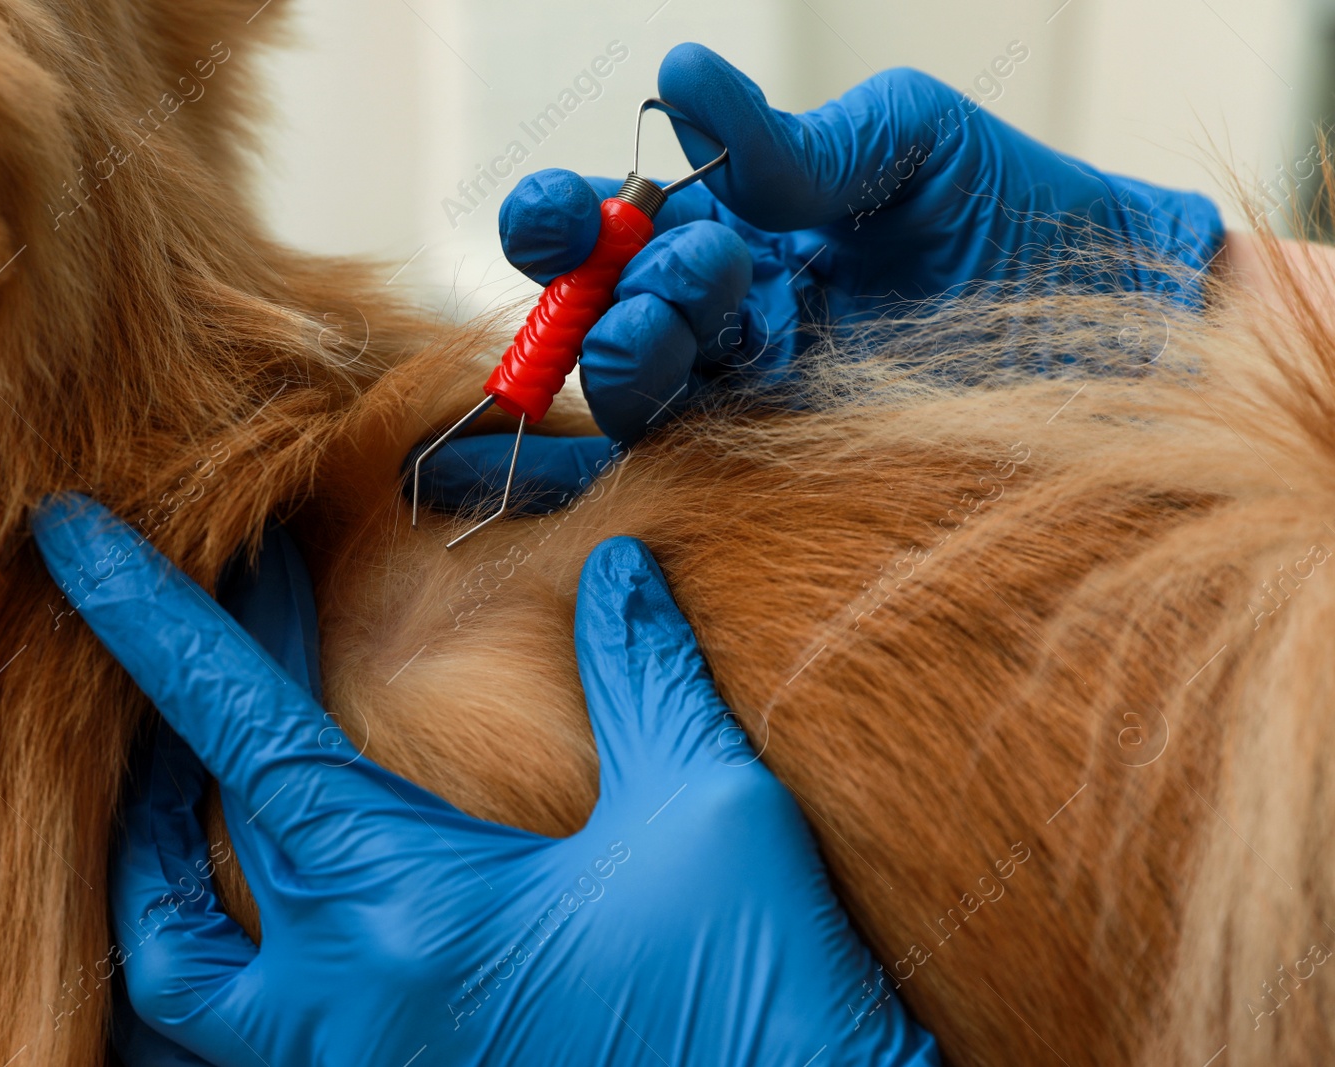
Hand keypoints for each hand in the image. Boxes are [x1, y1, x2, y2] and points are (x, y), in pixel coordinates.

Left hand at [32, 494, 939, 1065]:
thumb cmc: (762, 1001)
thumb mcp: (713, 816)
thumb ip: (645, 674)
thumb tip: (616, 563)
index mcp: (407, 911)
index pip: (243, 731)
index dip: (155, 619)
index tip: (69, 536)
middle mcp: (346, 1009)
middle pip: (169, 881)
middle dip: (154, 760)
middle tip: (189, 668)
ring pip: (182, 995)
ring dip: (159, 884)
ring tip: (183, 806)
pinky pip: (241, 1054)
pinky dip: (213, 988)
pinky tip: (258, 937)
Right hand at [413, 41, 1223, 512]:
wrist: (1119, 326)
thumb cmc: (1020, 215)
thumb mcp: (910, 142)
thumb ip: (795, 140)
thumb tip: (680, 75)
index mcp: (740, 222)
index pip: (617, 224)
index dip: (563, 221)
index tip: (556, 219)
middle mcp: (725, 312)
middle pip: (604, 310)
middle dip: (606, 290)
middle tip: (694, 269)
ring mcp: (748, 396)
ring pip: (634, 390)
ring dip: (629, 355)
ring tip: (695, 313)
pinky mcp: (776, 470)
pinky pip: (671, 472)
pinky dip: (598, 470)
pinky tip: (550, 457)